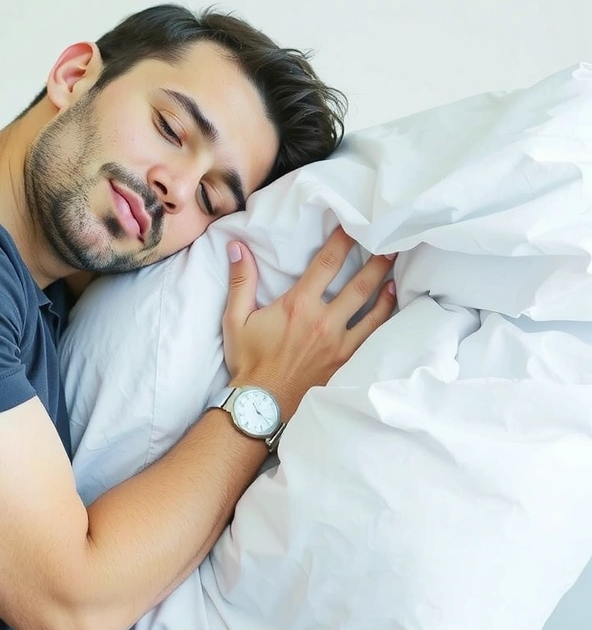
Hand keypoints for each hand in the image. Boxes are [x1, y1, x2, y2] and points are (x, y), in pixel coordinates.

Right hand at [222, 227, 396, 420]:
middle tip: (390, 240)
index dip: (342, 240)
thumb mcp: (235, 319)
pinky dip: (384, 315)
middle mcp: (323, 321)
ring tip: (395, 266)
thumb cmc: (248, 361)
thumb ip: (241, 281)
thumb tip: (237, 247)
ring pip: (372, 308)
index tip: (353, 224)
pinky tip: (391, 302)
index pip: (326, 264)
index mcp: (298, 306)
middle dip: (376, 260)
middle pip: (359, 284)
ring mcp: (339, 343)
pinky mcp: (346, 361)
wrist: (262, 405)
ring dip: (385, 284)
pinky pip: (373, 334)